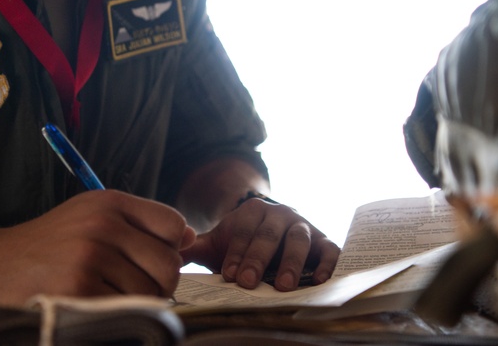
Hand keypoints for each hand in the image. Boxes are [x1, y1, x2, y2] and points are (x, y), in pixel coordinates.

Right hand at [0, 190, 194, 302]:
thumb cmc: (48, 245)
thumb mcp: (90, 217)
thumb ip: (139, 223)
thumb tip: (190, 237)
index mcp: (109, 202)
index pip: (173, 223)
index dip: (171, 247)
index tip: (151, 259)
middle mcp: (102, 224)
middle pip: (168, 263)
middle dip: (158, 282)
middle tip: (132, 287)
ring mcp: (91, 258)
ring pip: (151, 292)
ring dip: (138, 303)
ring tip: (109, 296)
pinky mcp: (80, 291)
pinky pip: (127, 312)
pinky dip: (117, 316)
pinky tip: (95, 306)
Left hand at [180, 198, 338, 290]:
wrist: (273, 236)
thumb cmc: (242, 244)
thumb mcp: (219, 242)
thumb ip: (194, 247)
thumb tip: (167, 253)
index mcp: (253, 211)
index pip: (243, 231)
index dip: (235, 253)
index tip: (227, 275)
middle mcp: (280, 214)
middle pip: (269, 235)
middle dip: (257, 258)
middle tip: (247, 282)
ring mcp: (304, 226)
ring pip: (299, 240)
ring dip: (291, 262)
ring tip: (281, 286)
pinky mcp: (324, 242)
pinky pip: (330, 250)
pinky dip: (327, 263)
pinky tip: (319, 279)